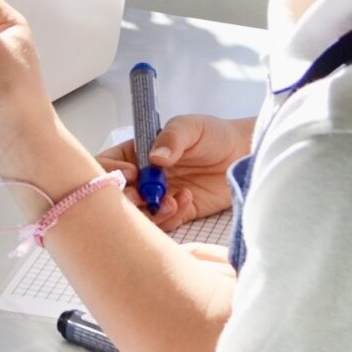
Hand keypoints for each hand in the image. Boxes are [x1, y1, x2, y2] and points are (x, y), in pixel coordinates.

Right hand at [98, 113, 253, 231]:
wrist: (243, 154)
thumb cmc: (214, 134)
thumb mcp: (191, 127)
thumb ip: (171, 138)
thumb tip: (155, 156)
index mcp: (137, 152)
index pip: (108, 164)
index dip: (111, 172)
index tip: (133, 173)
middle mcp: (143, 176)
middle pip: (118, 195)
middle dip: (130, 199)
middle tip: (149, 196)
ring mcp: (158, 196)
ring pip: (138, 215)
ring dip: (152, 212)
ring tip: (172, 200)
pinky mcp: (177, 212)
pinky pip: (163, 224)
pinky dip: (171, 218)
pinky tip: (186, 200)